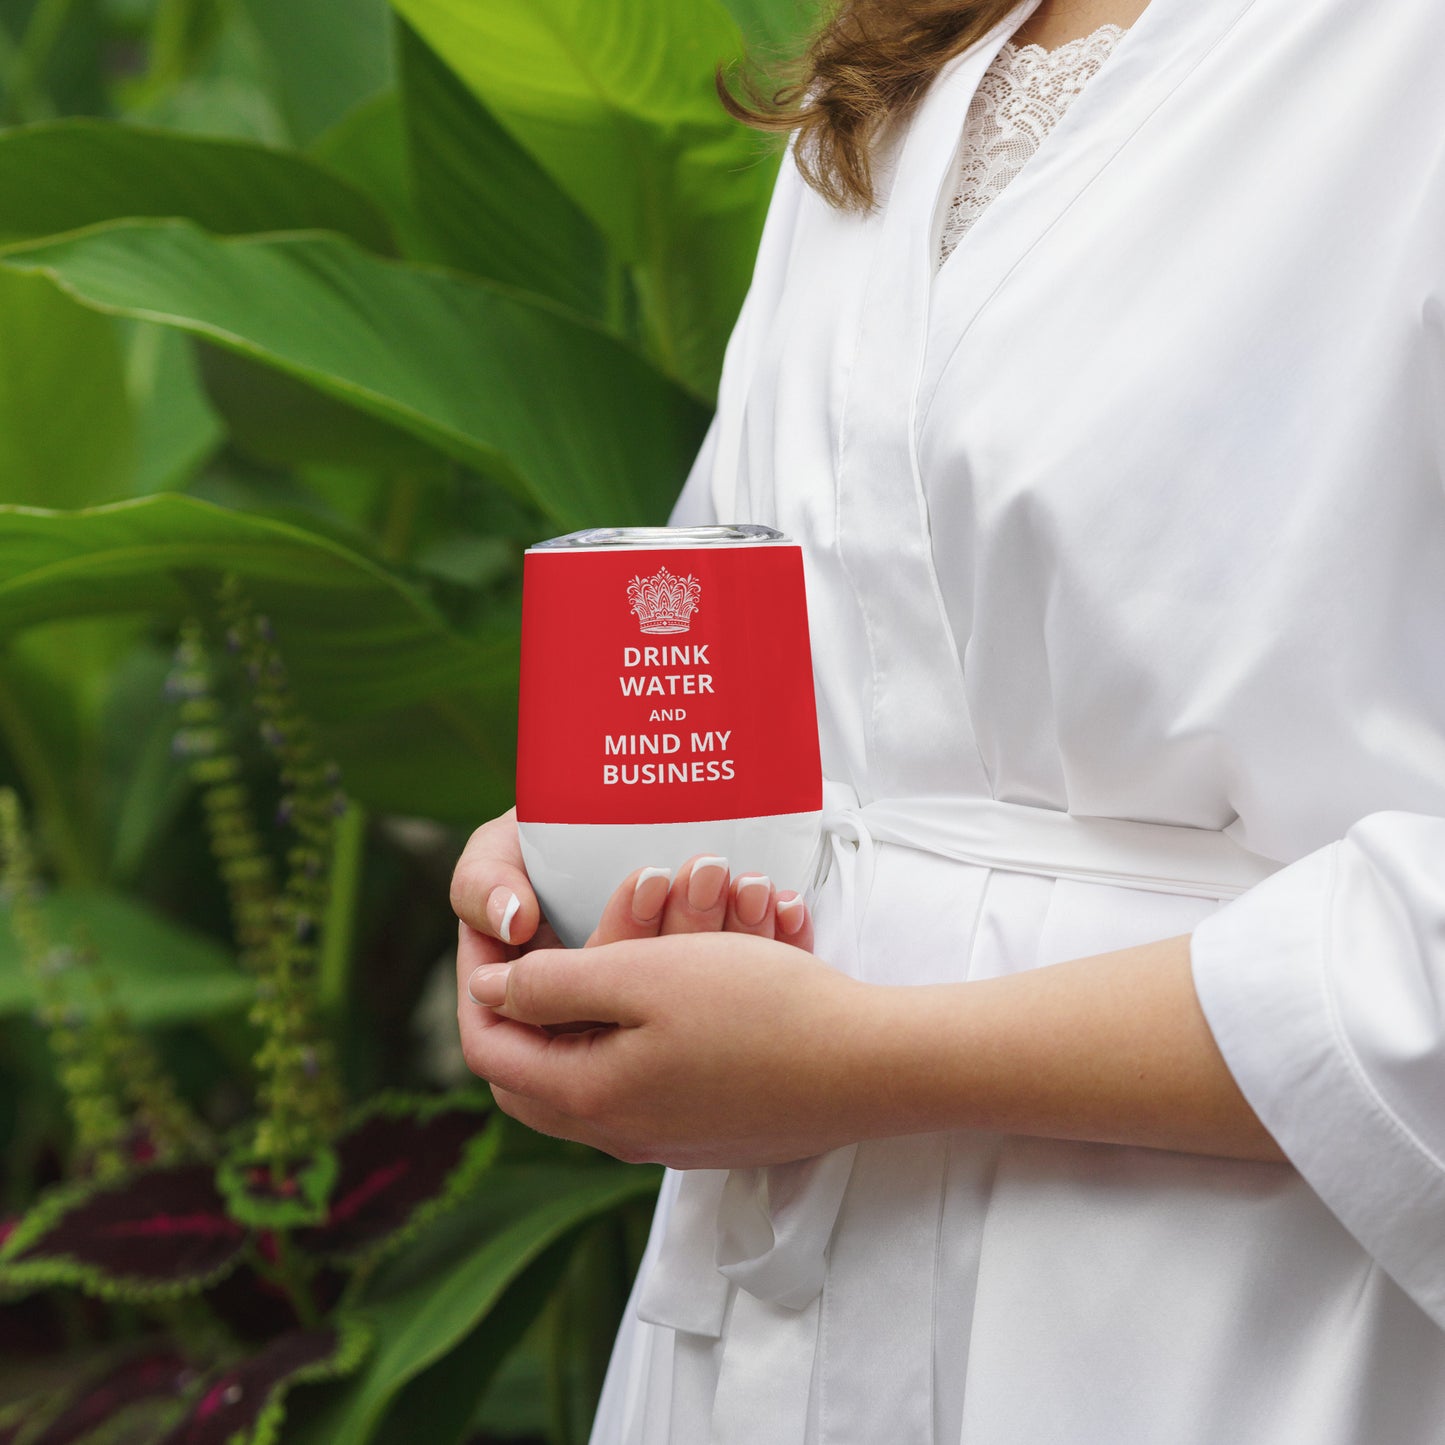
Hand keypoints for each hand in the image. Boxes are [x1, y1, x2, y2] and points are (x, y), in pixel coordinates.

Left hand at [459, 931, 874, 1168]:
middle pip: (531, 1067)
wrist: (867, 1063)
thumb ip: (553, 986)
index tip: (492, 925)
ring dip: (591, 1002)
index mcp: (589, 1096)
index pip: (488, 1045)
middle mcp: (619, 1133)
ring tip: (613, 940)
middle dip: (523, 998)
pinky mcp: (708, 1128)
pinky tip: (671, 978)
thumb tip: (489, 990)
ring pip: (590, 1069)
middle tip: (535, 938)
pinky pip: (645, 1076)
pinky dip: (641, 1023)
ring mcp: (666, 1138)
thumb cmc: (759, 1011)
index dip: (475, 981)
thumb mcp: (643, 978)